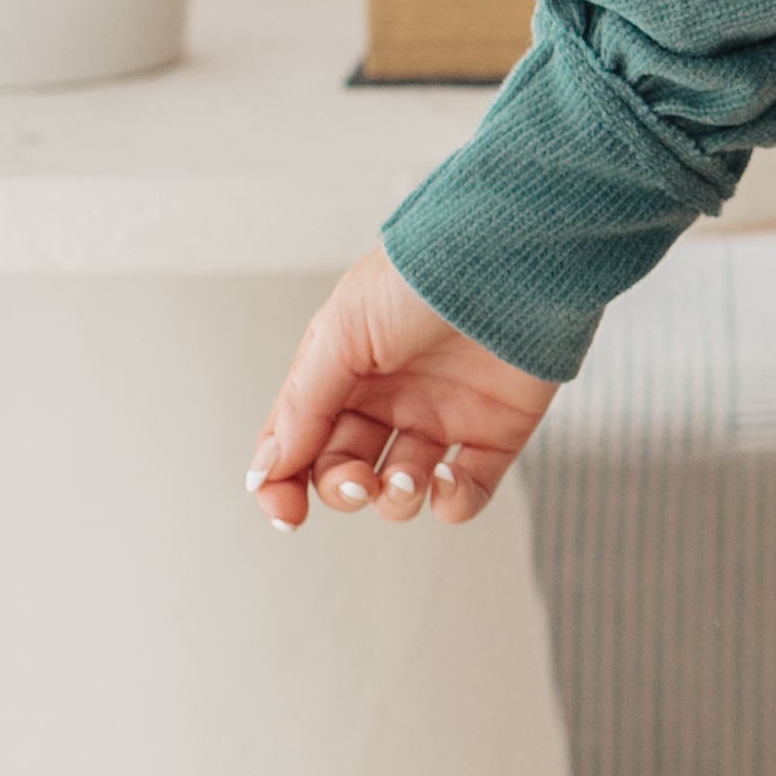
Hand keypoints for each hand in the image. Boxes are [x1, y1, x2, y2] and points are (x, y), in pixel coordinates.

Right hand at [246, 254, 559, 531]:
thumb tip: (266, 470)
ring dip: (395, 501)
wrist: (509, 263)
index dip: (284, 481)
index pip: (299, 440)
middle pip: (346, 470)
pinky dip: (452, 502)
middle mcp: (390, 397)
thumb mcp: (340, 334)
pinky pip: (467, 492)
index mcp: (343, 370)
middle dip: (343, 488)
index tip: (285, 513)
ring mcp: (442, 416)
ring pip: (402, 491)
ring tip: (407, 479)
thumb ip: (303, 407)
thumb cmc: (419, 281)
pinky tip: (444, 480)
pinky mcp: (495, 433)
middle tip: (357, 481)